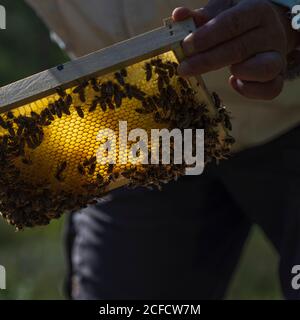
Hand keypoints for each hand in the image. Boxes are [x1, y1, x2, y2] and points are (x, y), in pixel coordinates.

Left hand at [173, 0, 299, 99]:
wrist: (265, 29)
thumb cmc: (237, 22)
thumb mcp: (220, 12)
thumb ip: (200, 17)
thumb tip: (178, 16)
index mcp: (257, 10)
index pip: (232, 23)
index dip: (207, 37)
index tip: (185, 48)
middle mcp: (272, 33)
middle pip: (241, 49)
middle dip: (207, 61)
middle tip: (184, 68)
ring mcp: (278, 56)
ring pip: (265, 69)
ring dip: (239, 72)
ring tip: (226, 71)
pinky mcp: (278, 76)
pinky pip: (270, 89)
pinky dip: (250, 90)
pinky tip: (234, 82)